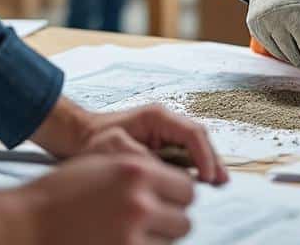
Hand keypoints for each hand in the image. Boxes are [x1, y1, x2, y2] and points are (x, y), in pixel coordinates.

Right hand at [0, 153, 195, 244]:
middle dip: (171, 221)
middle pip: (184, 219)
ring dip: (158, 239)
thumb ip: (140, 171)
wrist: (27, 223)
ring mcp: (132, 233)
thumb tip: (172, 185)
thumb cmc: (61, 193)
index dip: (177, 197)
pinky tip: (125, 241)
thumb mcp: (103, 165)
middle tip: (151, 222)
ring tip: (133, 233)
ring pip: (171, 242)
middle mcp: (140, 201)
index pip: (187, 188)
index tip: (167, 201)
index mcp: (136, 170)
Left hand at [30, 97, 227, 185]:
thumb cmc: (92, 140)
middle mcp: (164, 121)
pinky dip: (194, 166)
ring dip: (206, 163)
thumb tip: (164, 172)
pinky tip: (199, 180)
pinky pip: (184, 152)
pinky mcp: (160, 142)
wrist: (78, 136)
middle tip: (222, 181)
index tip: (209, 177)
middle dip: (212, 159)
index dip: (204, 155)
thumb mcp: (113, 149)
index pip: (191, 132)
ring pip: (194, 145)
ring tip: (217, 182)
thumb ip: (140, 158)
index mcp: (156, 117)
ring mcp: (164, 131)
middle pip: (198, 138)